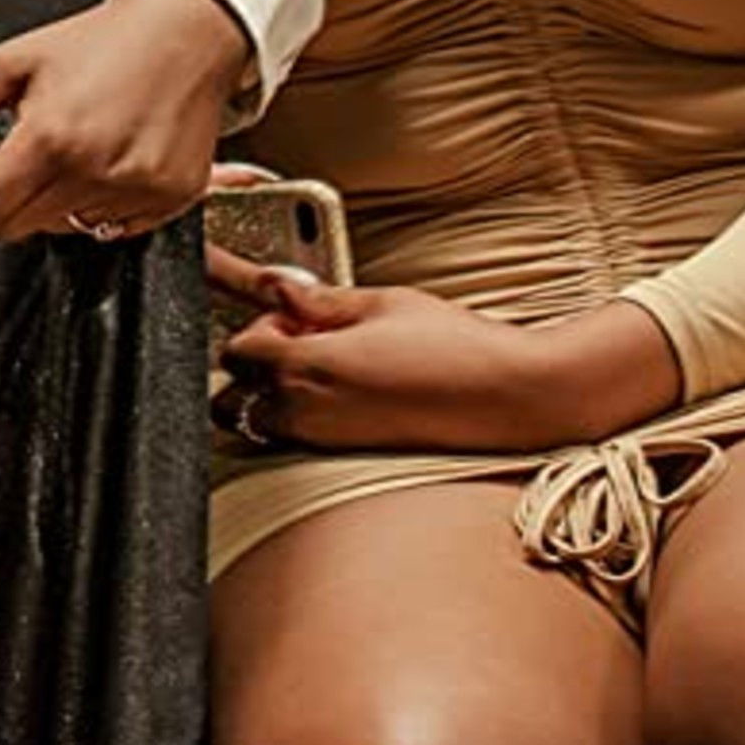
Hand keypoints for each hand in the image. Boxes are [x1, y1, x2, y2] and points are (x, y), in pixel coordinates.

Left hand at [0, 0, 249, 264]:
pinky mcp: (173, 200)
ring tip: (71, 142)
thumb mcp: (7, 65)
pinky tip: (105, 158)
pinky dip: (93, 204)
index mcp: (51, 134)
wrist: (187, 30)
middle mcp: (97, 169)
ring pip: (59, 229)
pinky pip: (111, 228)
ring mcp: (140, 190)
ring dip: (47, 199)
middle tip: (15, 149)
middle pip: (12, 225)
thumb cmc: (96, 41)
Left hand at [209, 266, 680, 453]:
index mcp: (306, 367)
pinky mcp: (348, 458)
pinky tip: (346, 393)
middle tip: (304, 340)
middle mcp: (305, 412)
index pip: (234, 351)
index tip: (291, 314)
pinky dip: (301, 416)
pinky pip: (296, 439)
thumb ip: (317, 299)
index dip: (259, 326)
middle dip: (255, 365)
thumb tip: (274, 286)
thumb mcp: (382, 303)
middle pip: (232, 394)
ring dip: (271, 396)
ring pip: (259, 424)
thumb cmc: (455, 345)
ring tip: (323, 370)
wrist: (512, 397)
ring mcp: (325, 441)